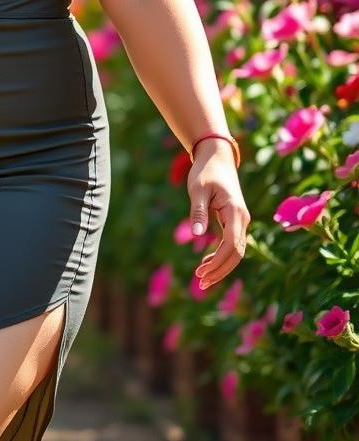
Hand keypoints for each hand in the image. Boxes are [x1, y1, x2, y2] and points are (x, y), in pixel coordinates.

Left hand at [188, 139, 250, 290]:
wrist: (217, 156)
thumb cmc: (205, 171)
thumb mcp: (197, 189)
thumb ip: (198, 211)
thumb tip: (198, 235)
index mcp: (235, 212)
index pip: (231, 245)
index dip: (218, 263)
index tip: (201, 274)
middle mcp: (242, 219)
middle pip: (237, 254)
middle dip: (220, 271)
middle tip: (201, 284)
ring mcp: (240, 220)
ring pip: (236, 251)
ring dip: (221, 266)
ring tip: (202, 278)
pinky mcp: (234, 220)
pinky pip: (232, 243)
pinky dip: (221, 256)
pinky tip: (206, 263)